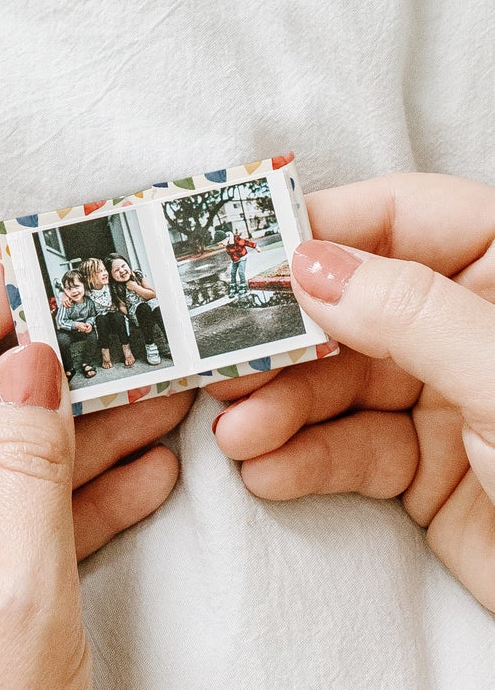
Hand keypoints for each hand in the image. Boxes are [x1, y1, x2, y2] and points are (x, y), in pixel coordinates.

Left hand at [0, 260, 189, 689]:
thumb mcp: (15, 592)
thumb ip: (26, 464)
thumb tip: (30, 361)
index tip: (38, 264)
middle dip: (43, 373)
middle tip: (126, 323)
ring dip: (72, 433)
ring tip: (162, 384)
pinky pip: (4, 525)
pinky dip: (68, 500)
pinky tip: (147, 467)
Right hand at [210, 172, 494, 610]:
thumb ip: (409, 313)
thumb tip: (311, 264)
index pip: (402, 217)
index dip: (322, 232)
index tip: (245, 261)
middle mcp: (472, 326)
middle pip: (351, 306)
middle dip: (281, 339)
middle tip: (219, 361)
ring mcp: (447, 398)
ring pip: (337, 384)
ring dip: (278, 409)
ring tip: (238, 435)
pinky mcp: (427, 471)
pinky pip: (348, 451)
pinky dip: (301, 461)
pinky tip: (268, 472)